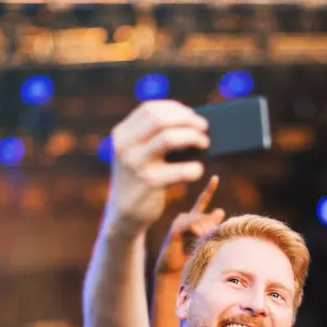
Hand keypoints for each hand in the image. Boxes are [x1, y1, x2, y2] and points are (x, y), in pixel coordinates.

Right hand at [107, 101, 208, 229]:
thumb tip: (194, 123)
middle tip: (203, 127)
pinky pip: (181, 170)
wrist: (124, 217)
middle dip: (187, 119)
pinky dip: (195, 168)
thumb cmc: (141, 180)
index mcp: (122, 135)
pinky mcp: (149, 183)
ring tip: (205, 143)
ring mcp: (136, 164)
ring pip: (170, 138)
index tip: (191, 115)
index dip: (175, 108)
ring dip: (193, 137)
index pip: (149, 109)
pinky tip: (198, 170)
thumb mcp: (139, 155)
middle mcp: (125, 146)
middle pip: (160, 118)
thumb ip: (155, 137)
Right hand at [155, 175, 225, 275]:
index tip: (215, 177)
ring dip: (206, 233)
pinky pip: (192, 225)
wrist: (173, 269)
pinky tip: (199, 237)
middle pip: (206, 216)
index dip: (209, 189)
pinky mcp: (175, 229)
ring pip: (200, 220)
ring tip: (202, 243)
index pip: (202, 200)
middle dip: (211, 229)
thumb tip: (221, 210)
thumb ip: (212, 225)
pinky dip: (197, 232)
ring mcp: (180, 222)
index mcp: (193, 218)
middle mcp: (185, 217)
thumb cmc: (189, 257)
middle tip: (208, 242)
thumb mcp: (205, 239)